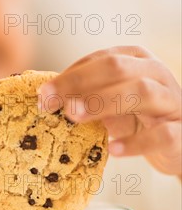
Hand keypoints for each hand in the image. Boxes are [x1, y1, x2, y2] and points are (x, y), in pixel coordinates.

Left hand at [39, 46, 181, 175]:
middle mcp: (154, 73)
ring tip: (74, 117)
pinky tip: (113, 149)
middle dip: (79, 83)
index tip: (42, 95)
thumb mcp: (111, 105)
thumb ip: (86, 98)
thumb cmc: (139, 120)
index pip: (99, 60)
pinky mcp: (180, 131)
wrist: (177, 143)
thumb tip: (45, 99)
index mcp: (135, 60)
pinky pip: (161, 134)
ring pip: (140, 91)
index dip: (68, 75)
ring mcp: (170, 100)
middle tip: (50, 102)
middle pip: (117, 68)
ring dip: (103, 102)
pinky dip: (136, 142)